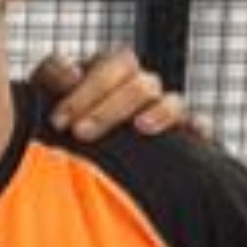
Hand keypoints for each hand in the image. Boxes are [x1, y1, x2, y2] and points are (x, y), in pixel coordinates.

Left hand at [29, 47, 189, 139]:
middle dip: (110, 106)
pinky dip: (198, 127)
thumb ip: (50, 77)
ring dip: (157, 112)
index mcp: (111, 75)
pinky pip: (200, 126)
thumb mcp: (47, 104)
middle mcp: (140, 90)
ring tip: (138, 128)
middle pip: (140, 81)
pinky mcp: (185, 140)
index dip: (87, 88)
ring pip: (172, 101)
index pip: (110, 63)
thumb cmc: (61, 134)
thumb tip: (72, 72)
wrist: (81, 183)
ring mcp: (164, 113)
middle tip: (80, 133)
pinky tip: (192, 135)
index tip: (59, 120)